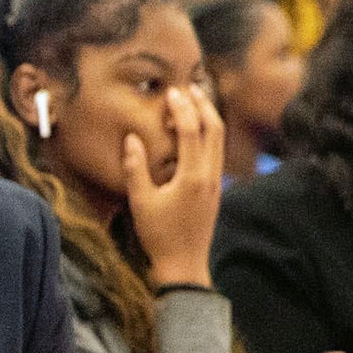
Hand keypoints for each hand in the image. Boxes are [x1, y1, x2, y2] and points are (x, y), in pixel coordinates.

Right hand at [123, 83, 226, 288]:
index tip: (172, 93)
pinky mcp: (216, 188)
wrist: (184, 264)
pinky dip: (210, 134)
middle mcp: (210, 175)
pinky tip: (197, 131)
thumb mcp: (140, 202)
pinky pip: (217, 152)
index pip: (191, 131)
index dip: (182, 109)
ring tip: (196, 101)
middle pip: (214, 128)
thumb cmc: (159, 235)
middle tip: (189, 88)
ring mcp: (216, 182)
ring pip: (220, 139)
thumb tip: (132, 139)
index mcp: (192, 176)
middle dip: (203, 105)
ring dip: (209, 117)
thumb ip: (136, 168)